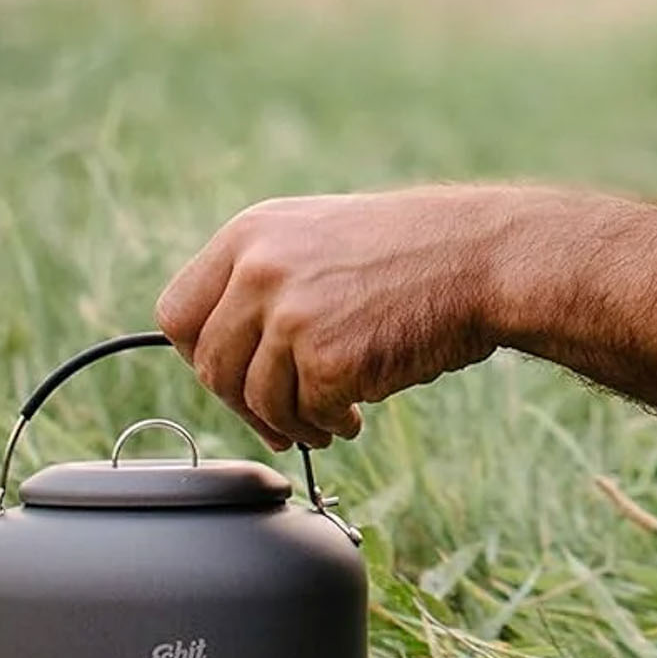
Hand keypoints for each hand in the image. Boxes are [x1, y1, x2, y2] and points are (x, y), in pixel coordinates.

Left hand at [155, 187, 528, 449]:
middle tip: (282, 416)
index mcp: (250, 233)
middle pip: (209, 366)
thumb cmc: (407, 253)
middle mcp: (259, 269)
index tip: (234, 372)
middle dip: (243, 402)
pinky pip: (305, 415)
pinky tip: (357, 411)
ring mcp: (291, 313)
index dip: (200, 353)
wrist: (479, 256)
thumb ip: (260, 278)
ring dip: (288, 422)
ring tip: (328, 417)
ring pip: (255, 400)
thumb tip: (217, 355)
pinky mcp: (326, 358)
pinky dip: (328, 424)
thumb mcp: (315, 237)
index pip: (177, 313)